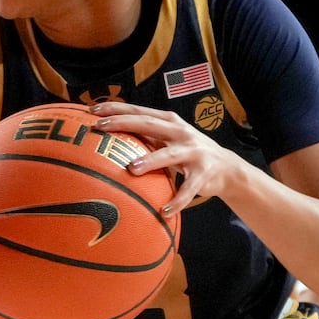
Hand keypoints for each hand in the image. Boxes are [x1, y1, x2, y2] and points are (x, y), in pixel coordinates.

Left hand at [90, 100, 241, 215]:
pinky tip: (164, 210)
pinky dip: (177, 200)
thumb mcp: (167, 140)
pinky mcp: (204, 173)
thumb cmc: (187, 152)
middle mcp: (181, 132)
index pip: (139, 111)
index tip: (92, 109)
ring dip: (151, 161)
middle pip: (149, 124)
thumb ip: (145, 135)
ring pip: (169, 155)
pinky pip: (189, 188)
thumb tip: (109, 136)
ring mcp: (194, 151)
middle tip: (100, 127)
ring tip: (132, 169)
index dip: (116, 109)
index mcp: (169, 122)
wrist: (226, 167)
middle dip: (124, 123)